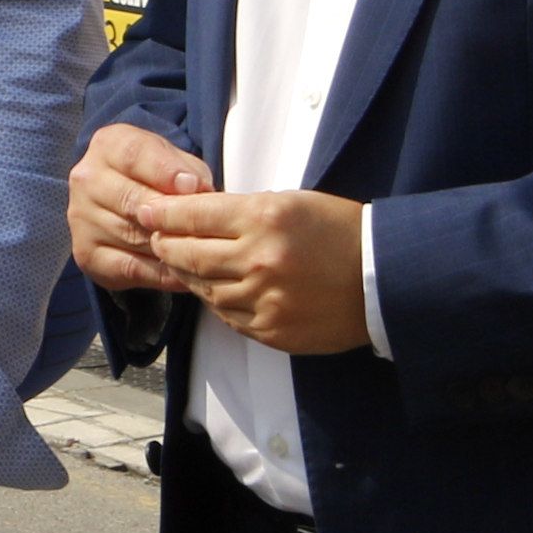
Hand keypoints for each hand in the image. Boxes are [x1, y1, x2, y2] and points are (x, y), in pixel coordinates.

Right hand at [71, 122, 212, 293]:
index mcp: (108, 145)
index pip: (134, 155)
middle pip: (133, 201)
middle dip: (172, 216)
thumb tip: (197, 191)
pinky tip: (184, 270)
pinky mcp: (86, 253)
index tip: (195, 187)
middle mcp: (86, 178)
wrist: (128, 201)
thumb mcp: (177, 161)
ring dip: (171, 247)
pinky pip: (131, 268)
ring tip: (200, 250)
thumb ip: (189, 172)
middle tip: (202, 227)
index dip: (167, 172)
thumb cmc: (160, 177)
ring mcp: (80, 218)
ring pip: (135, 237)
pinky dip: (162, 273)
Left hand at [140, 188, 370, 354]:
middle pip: (190, 254)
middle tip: (156, 238)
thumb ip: (241, 209)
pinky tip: (215, 288)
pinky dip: (216, 301)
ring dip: (189, 275)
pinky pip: (227, 316)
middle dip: (166, 244)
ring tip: (182, 263)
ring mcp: (265, 300)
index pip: (194, 215)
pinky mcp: (272, 330)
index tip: (147, 211)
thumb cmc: (339, 230)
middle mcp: (259, 260)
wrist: (385, 277)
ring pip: (204, 288)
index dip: (164, 213)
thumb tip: (191, 214)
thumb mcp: (291, 202)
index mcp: (264, 219)